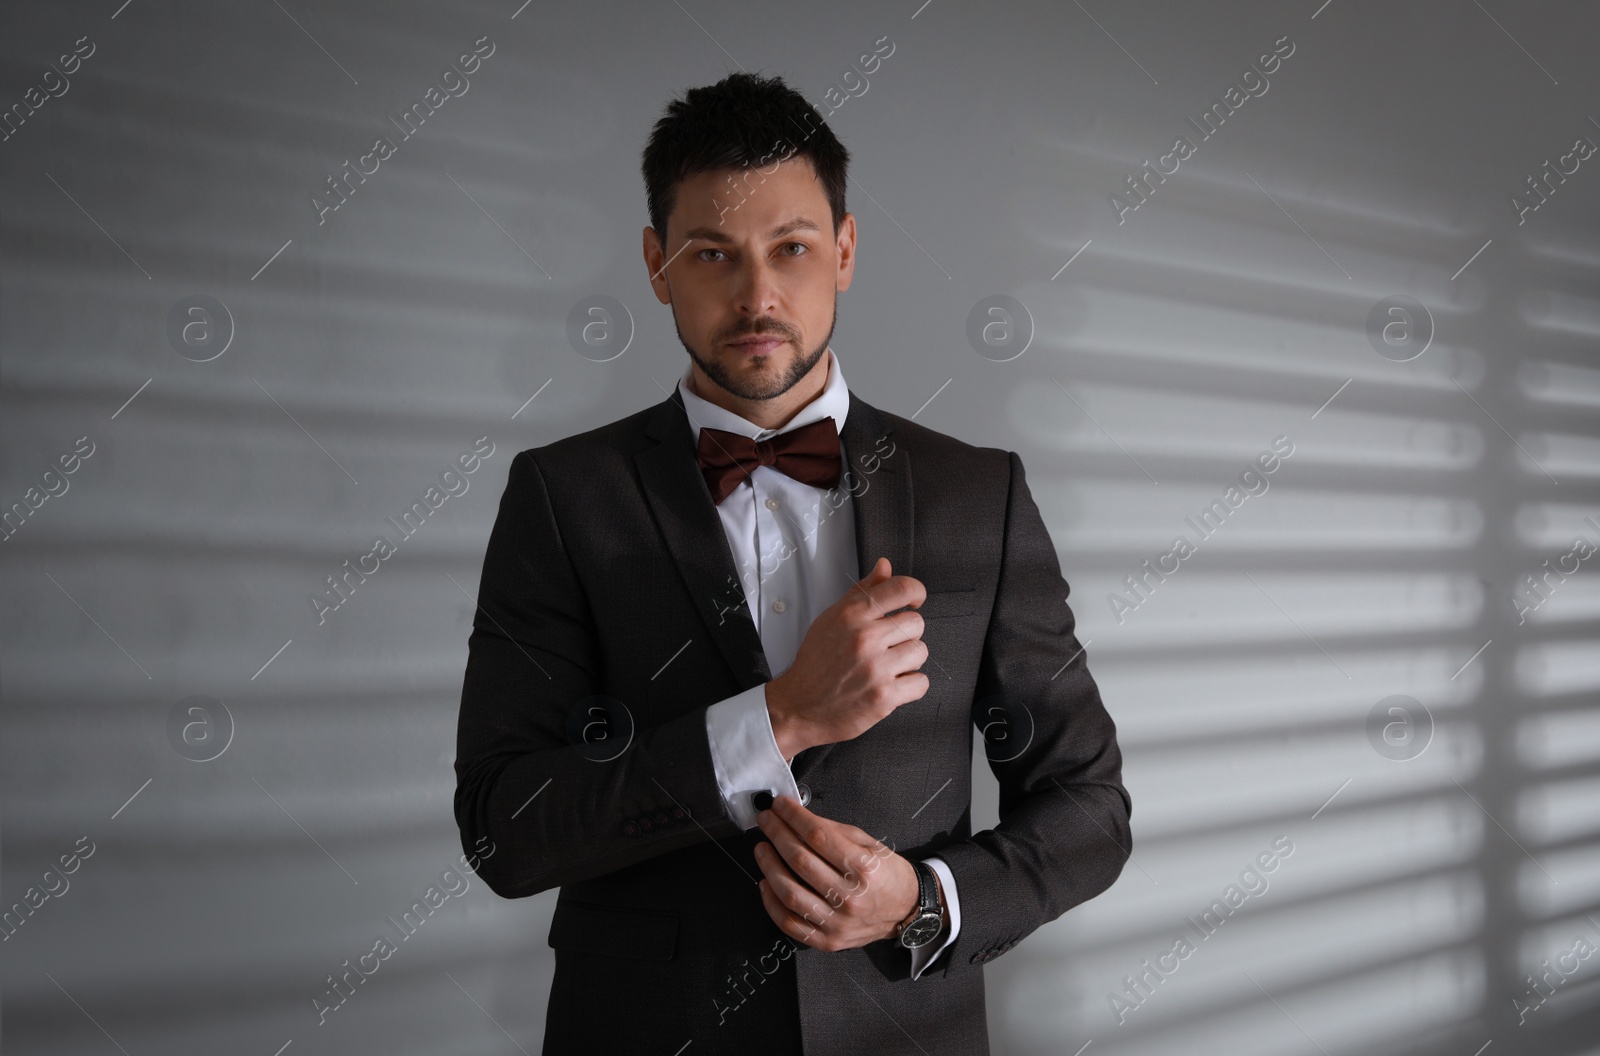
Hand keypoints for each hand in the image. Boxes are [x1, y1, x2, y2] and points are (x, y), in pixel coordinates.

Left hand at [752, 794, 917, 951]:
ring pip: (790, 893)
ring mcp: (838, 922)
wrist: (906, 910)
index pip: (818, 837)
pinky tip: (766, 883)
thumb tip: (798, 818)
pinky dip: (771, 902)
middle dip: (776, 835)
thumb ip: (833, 831)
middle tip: (765, 821)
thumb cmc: (887, 874)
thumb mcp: (869, 844)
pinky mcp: (828, 940)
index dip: (793, 817)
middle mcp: (851, 897)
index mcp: (865, 868)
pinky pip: (790, 923)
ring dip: (769, 866)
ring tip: (762, 849)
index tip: (779, 806)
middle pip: (800, 861)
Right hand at [766, 557, 930, 758]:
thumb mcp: (831, 619)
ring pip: (921, 651)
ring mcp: (875, 668)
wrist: (798, 706)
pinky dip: (911, 685)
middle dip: (905, 634)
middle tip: (887, 645)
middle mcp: (864, 638)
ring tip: (887, 666)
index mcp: (851, 615)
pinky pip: (921, 682)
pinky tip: (892, 683)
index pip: (901, 588)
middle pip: (916, 622)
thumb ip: (862, 592)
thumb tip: (885, 566)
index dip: (916, 592)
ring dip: (908, 660)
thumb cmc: (815, 663)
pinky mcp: (884, 697)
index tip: (914, 600)